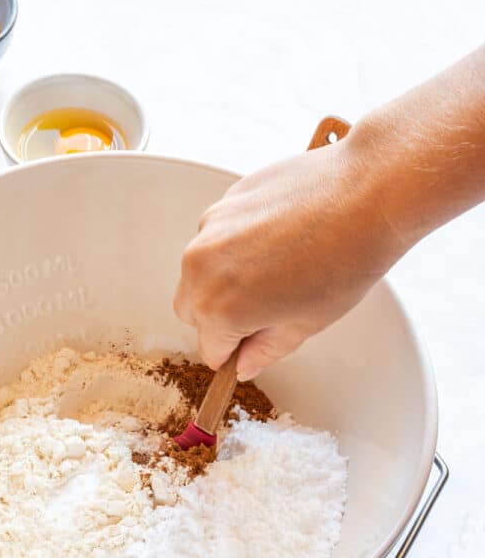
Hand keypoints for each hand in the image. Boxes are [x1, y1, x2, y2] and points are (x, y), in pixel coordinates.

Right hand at [173, 133, 399, 377]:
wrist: (366, 195)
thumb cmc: (344, 261)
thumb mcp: (306, 323)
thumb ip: (266, 349)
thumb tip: (246, 363)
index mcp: (219, 309)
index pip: (210, 350)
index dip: (235, 350)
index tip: (255, 341)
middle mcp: (201, 268)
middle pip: (192, 309)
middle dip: (218, 316)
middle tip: (265, 307)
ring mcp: (209, 228)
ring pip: (200, 270)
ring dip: (225, 277)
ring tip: (277, 266)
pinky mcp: (224, 201)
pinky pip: (216, 236)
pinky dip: (236, 243)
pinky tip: (278, 236)